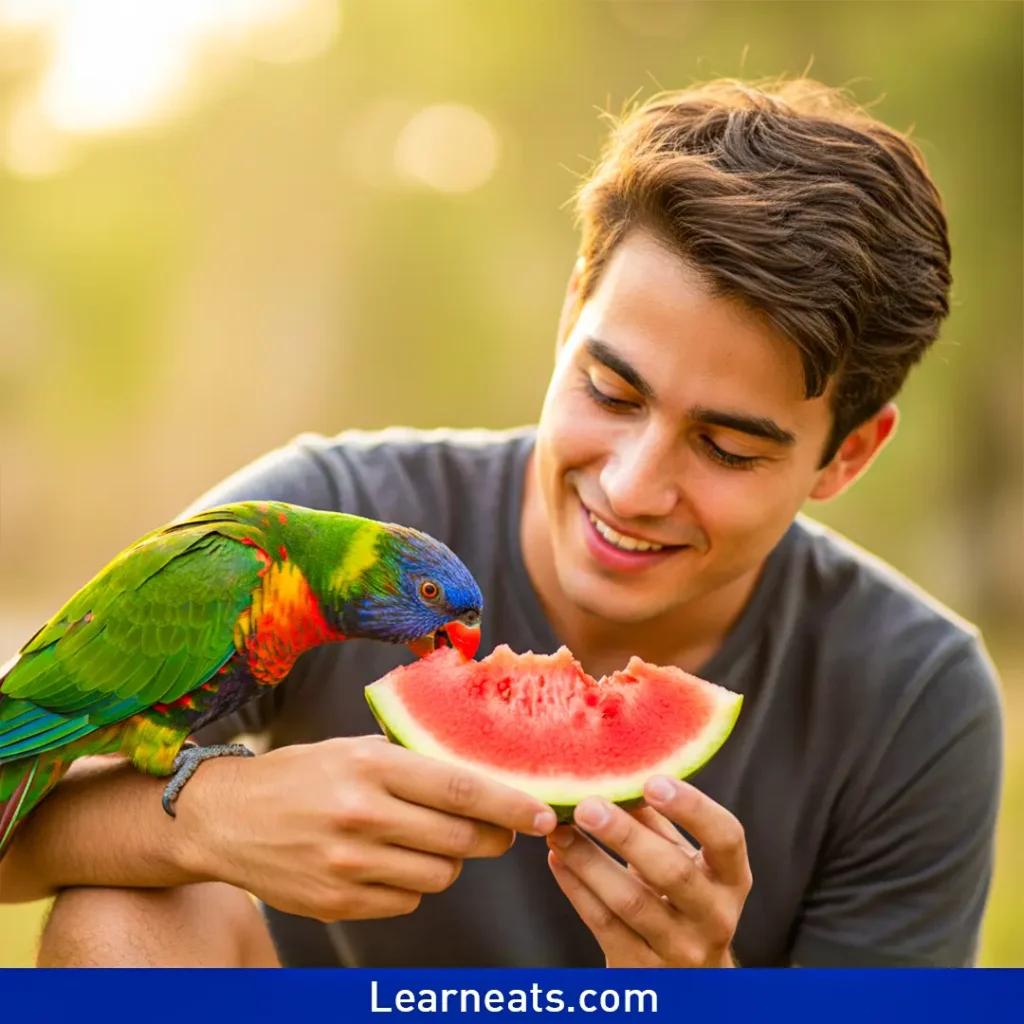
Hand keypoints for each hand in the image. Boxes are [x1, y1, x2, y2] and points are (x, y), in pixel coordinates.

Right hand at [177, 735, 557, 922]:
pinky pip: (406, 902)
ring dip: (450, 863)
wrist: (224, 818)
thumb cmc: (301, 775)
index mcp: (371, 765)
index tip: (545, 813)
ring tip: (429, 842)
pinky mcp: (337, 902)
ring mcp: (348, 865)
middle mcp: (362, 815)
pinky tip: (389, 863)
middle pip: (460, 840)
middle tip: (500, 832)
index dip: (511, 804)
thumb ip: (413, 764)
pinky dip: (412, 886)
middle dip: (493, 839)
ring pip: (440, 877)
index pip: (461, 788)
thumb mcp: (354, 749)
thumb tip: (483, 781)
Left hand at [545, 775, 750, 966]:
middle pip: (672, 873)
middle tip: (586, 805)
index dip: (693, 808)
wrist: (688, 982)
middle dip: (626, 836)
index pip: (726, 838)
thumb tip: (621, 771)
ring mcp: (679, 949)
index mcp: (730, 879)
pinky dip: (576, 888)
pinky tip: (557, 859)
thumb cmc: (683, 901)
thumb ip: (659, 822)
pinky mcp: (641, 970)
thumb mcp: (685, 862)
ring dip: (588, 861)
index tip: (652, 780)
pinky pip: (604, 924)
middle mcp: (714, 916)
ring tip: (558, 830)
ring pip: (629, 902)